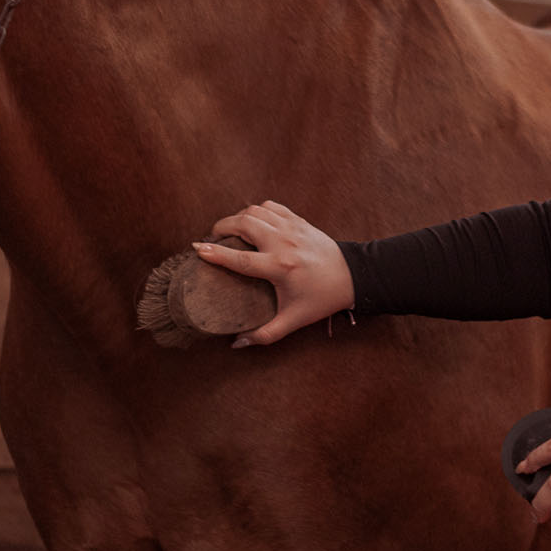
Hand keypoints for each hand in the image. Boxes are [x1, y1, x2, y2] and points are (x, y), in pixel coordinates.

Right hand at [195, 200, 354, 346]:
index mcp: (280, 267)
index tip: (197, 249)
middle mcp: (284, 243)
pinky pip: (270, 206)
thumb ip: (264, 334)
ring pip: (255, 210)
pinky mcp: (299, 220)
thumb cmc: (321, 299)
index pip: (240, 258)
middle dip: (221, 227)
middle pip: (243, 224)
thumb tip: (236, 344)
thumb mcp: (293, 321)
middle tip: (212, 239)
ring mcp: (292, 228)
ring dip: (237, 217)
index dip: (216, 253)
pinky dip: (256, 210)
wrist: (353, 277)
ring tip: (229, 230)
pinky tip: (252, 222)